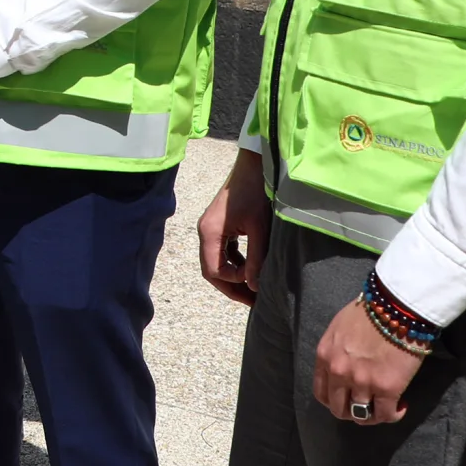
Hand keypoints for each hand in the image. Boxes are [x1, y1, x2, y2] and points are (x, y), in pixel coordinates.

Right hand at [197, 147, 271, 306]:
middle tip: (254, 301)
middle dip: (232, 286)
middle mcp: (205, 231)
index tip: (257, 281)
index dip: (235, 282)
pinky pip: (224, 251)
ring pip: (218, 261)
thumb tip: (255, 287)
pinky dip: (236, 261)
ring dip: (235, 275)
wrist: (254, 165)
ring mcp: (212, 228)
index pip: (214, 271)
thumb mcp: (259, 228)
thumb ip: (257, 259)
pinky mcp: (221, 225)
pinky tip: (252, 266)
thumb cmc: (256, 192)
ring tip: (255, 287)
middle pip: (212, 270)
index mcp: (209, 232)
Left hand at [312, 299, 424, 425]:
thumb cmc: (370, 311)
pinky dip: (394, 415)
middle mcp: (339, 372)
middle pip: (339, 409)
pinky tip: (401, 406)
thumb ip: (336, 350)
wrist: (396, 306)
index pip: (321, 393)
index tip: (347, 400)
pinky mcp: (387, 388)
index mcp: (325, 357)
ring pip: (361, 416)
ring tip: (385, 407)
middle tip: (367, 406)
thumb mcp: (339, 328)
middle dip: (352, 412)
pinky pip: (386, 415)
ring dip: (373, 416)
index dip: (335, 401)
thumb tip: (344, 364)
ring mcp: (362, 382)